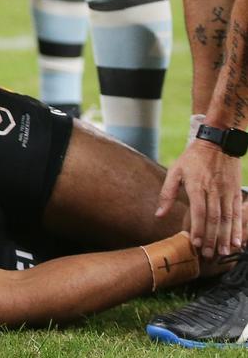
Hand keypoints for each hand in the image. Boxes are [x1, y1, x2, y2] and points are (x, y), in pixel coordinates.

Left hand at [157, 139, 241, 257]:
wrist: (218, 142)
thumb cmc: (193, 158)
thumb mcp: (175, 171)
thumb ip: (167, 194)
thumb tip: (158, 215)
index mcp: (197, 185)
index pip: (199, 211)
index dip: (198, 228)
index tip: (196, 243)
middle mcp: (214, 190)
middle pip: (214, 218)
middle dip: (212, 238)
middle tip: (208, 255)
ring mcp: (227, 192)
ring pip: (228, 218)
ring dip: (226, 237)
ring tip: (224, 252)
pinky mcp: (236, 192)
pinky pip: (238, 213)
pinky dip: (238, 228)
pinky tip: (238, 241)